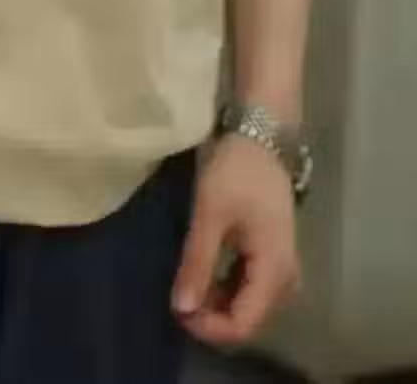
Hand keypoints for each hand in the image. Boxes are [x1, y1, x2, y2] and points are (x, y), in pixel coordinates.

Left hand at [170, 133, 300, 350]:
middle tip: (177, 295)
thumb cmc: (237, 171)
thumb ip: (198, 263)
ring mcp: (282, 269)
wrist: (263, 136)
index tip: (177, 309)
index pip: (242, 325)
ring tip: (186, 282)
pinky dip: (225, 288)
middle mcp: (285, 279)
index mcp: (274, 271)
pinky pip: (250, 288)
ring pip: (247, 306)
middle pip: (247, 320)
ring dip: (215, 303)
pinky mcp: (273, 257)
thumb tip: (181, 309)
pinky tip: (203, 272)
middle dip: (210, 317)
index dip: (208, 327)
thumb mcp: (210, 214)